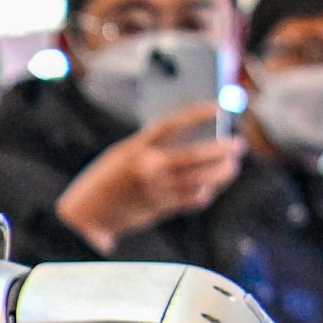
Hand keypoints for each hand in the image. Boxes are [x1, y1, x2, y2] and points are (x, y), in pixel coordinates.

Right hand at [53, 105, 241, 251]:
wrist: (85, 215)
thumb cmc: (103, 180)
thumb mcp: (121, 155)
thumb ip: (150, 149)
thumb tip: (188, 141)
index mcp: (135, 148)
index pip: (173, 124)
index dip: (198, 113)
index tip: (219, 107)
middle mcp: (148, 168)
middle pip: (196, 155)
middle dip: (222, 149)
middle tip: (238, 144)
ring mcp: (156, 190)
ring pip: (201, 179)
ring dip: (222, 172)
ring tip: (232, 165)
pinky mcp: (161, 209)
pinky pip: (192, 199)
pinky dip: (206, 193)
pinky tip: (211, 187)